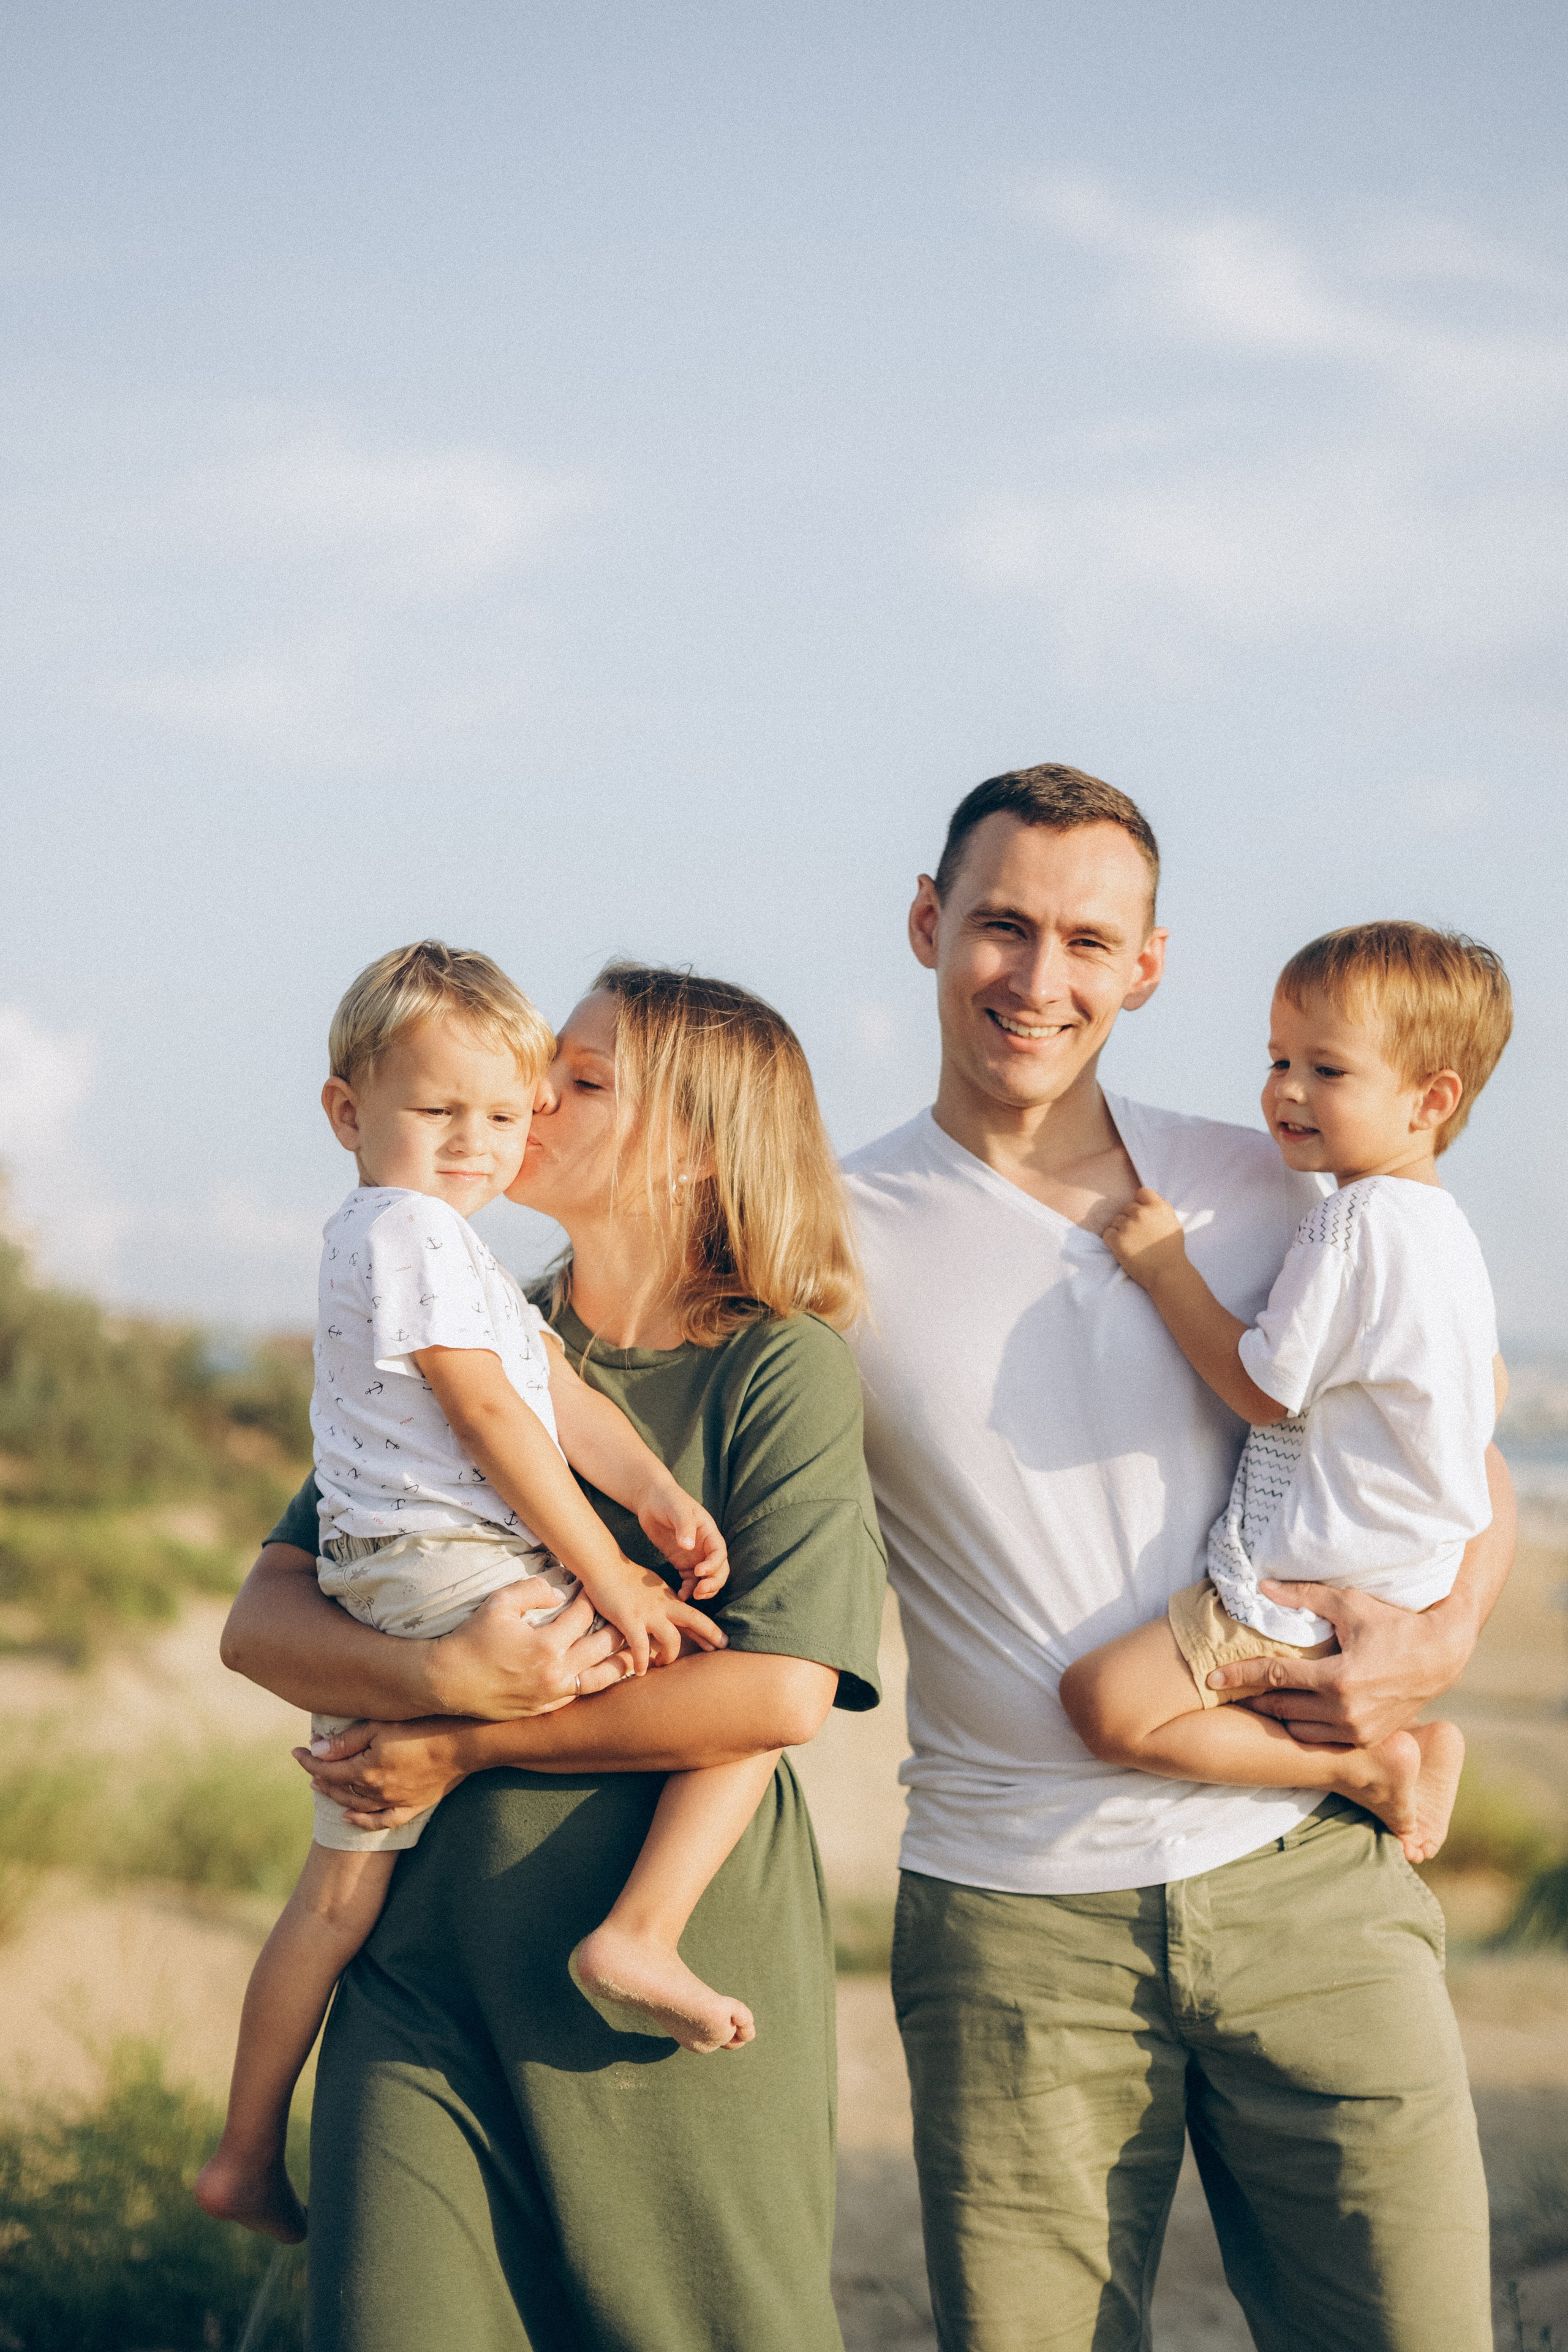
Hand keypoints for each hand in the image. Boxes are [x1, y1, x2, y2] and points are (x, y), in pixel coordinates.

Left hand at [295, 1716, 468, 1831]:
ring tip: (322, 1785)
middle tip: (309, 1765)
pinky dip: (363, 1821)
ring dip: (335, 1795)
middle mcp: (376, 1792)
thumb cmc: (422, 1728)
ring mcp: (394, 1802)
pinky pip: (381, 1821)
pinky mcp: (411, 1807)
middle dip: (319, 1776)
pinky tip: (350, 1816)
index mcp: (365, 1771)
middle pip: (338, 1787)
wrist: (463, 1745)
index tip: (296, 1751)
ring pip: (355, 1804)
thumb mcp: (380, 1727)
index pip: (326, 1768)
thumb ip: (347, 1741)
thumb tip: (316, 1751)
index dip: (308, 1760)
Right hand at [425, 1576, 633, 1719]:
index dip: (592, 1598)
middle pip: (602, 1646)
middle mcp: (556, 1673)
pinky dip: (598, 1682)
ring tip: (634, 1649)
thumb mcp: (498, 1604)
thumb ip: (531, 1590)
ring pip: (601, 1678)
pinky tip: (605, 1673)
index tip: (594, 1588)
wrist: (447, 1682)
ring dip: (620, 1662)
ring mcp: (552, 1695)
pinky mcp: (545, 1709)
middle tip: (628, 1614)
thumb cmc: (471, 1639)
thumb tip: (559, 1591)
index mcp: (546, 1645)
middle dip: (618, 1627)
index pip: (584, 1616)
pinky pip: (582, 1696)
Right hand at [584, 1556, 729, 1674]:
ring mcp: (648, 1612)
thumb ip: (659, 1602)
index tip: (721, 1640)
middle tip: (717, 1651)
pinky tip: (640, 1671)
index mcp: (667, 1597)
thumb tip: (664, 1617)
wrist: (603, 1566)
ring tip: (661, 1665)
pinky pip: (642, 1647)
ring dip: (669, 1656)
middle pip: (694, 1619)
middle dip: (709, 1635)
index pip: (693, 1614)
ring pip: (672, 1639)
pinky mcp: (631, 1619)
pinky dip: (642, 1661)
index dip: (708, 1629)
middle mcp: (663, 1604)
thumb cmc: (621, 1577)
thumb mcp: (649, 1589)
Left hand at [636, 1481, 728, 1600]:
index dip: (713, 1565)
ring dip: (703, 1590)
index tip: (698, 1572)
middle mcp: (705, 1546)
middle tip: (699, 1592)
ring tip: (691, 1596)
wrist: (650, 1499)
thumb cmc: (667, 1499)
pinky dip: (689, 1589)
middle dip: (713, 1583)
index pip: (719, 1553)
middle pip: (719, 1569)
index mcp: (709, 1532)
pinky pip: (690, 1580)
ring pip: (707, 1578)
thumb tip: (688, 1547)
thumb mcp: (677, 1509)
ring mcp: (694, 1555)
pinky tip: (681, 1595)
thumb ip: (683, 1526)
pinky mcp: (682, 1562)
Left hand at [1101, 1189, 1188, 1289]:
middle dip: (1130, 1219)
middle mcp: (1142, 1212)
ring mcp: (1128, 1225)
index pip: (1141, 1192)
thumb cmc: (1171, 1250)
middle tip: (1138, 1235)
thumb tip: (1144, 1202)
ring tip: (1132, 1244)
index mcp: (1158, 1206)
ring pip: (1116, 1220)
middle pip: (1126, 1207)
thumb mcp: (1171, 1222)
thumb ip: (1158, 1209)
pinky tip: (1123, 1248)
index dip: (1140, 1203)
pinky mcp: (1117, 1240)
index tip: (1142, 1216)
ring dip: (1120, 1230)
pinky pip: (1107, 1234)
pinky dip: (1112, 1241)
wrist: (1167, 1272)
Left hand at [1210, 1580, 1477, 1746]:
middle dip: (1253, 1698)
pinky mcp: (1368, 1739)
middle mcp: (1345, 1711)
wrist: (1441, 1655)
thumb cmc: (1394, 1624)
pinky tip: (1294, 1712)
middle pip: (1280, 1708)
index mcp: (1337, 1679)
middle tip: (1232, 1688)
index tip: (1210, 1678)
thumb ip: (1304, 1596)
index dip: (1238, 1676)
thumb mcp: (1349, 1604)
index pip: (1274, 1677)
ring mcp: (1357, 1730)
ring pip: (1298, 1730)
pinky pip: (1323, 1740)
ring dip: (1278, 1716)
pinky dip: (1305, 1728)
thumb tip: (1262, 1586)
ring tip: (1261, 1699)